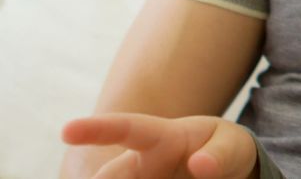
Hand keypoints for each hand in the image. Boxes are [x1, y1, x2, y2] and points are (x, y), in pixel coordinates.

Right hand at [61, 113, 257, 178]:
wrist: (223, 169)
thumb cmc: (225, 149)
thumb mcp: (232, 145)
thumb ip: (220, 153)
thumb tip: (201, 165)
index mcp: (160, 138)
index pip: (127, 128)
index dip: (96, 129)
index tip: (68, 131)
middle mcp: (138, 166)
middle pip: (109, 178)